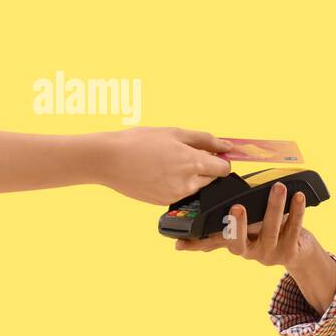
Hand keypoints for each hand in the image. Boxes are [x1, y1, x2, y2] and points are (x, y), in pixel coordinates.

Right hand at [95, 127, 233, 204]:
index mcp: (193, 164)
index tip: (211, 154)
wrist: (108, 160)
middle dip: (204, 167)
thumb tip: (227, 146)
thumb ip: (205, 140)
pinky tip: (158, 173)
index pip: (224, 169)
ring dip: (190, 176)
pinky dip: (175, 184)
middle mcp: (188, 183)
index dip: (219, 160)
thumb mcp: (175, 133)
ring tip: (167, 163)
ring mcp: (176, 196)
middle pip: (211, 178)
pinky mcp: (164, 203)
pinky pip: (180, 193)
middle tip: (182, 154)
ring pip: (195, 186)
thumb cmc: (139, 142)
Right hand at [173, 181, 320, 272]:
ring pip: (270, 230)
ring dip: (274, 206)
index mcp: (234, 243)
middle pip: (239, 241)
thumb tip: (201, 209)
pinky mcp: (290, 253)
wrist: (298, 251)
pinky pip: (294, 229)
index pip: (211, 244)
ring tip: (278, 187)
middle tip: (237, 207)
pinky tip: (298, 196)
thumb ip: (228, 222)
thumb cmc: (267, 231)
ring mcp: (269, 254)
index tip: (180, 243)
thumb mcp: (246, 228)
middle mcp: (249, 252)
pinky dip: (297, 211)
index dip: (195, 245)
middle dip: (237, 225)